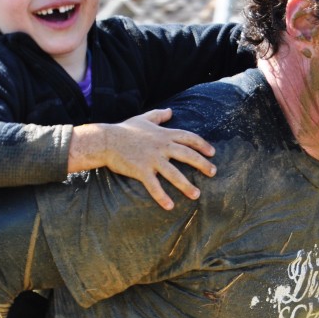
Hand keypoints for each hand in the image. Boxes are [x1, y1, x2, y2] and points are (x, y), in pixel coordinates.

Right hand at [69, 109, 215, 209]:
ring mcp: (152, 159)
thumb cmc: (124, 130)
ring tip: (196, 194)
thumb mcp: (143, 118)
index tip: (212, 153)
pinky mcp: (141, 170)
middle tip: (213, 172)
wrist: (105, 140)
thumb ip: (159, 115)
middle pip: (187, 155)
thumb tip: (170, 111)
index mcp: (164, 134)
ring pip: (174, 173)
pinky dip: (162, 197)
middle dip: (202, 164)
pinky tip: (170, 206)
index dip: (202, 145)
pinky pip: (154, 186)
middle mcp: (161, 146)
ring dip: (186, 185)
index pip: (189, 138)